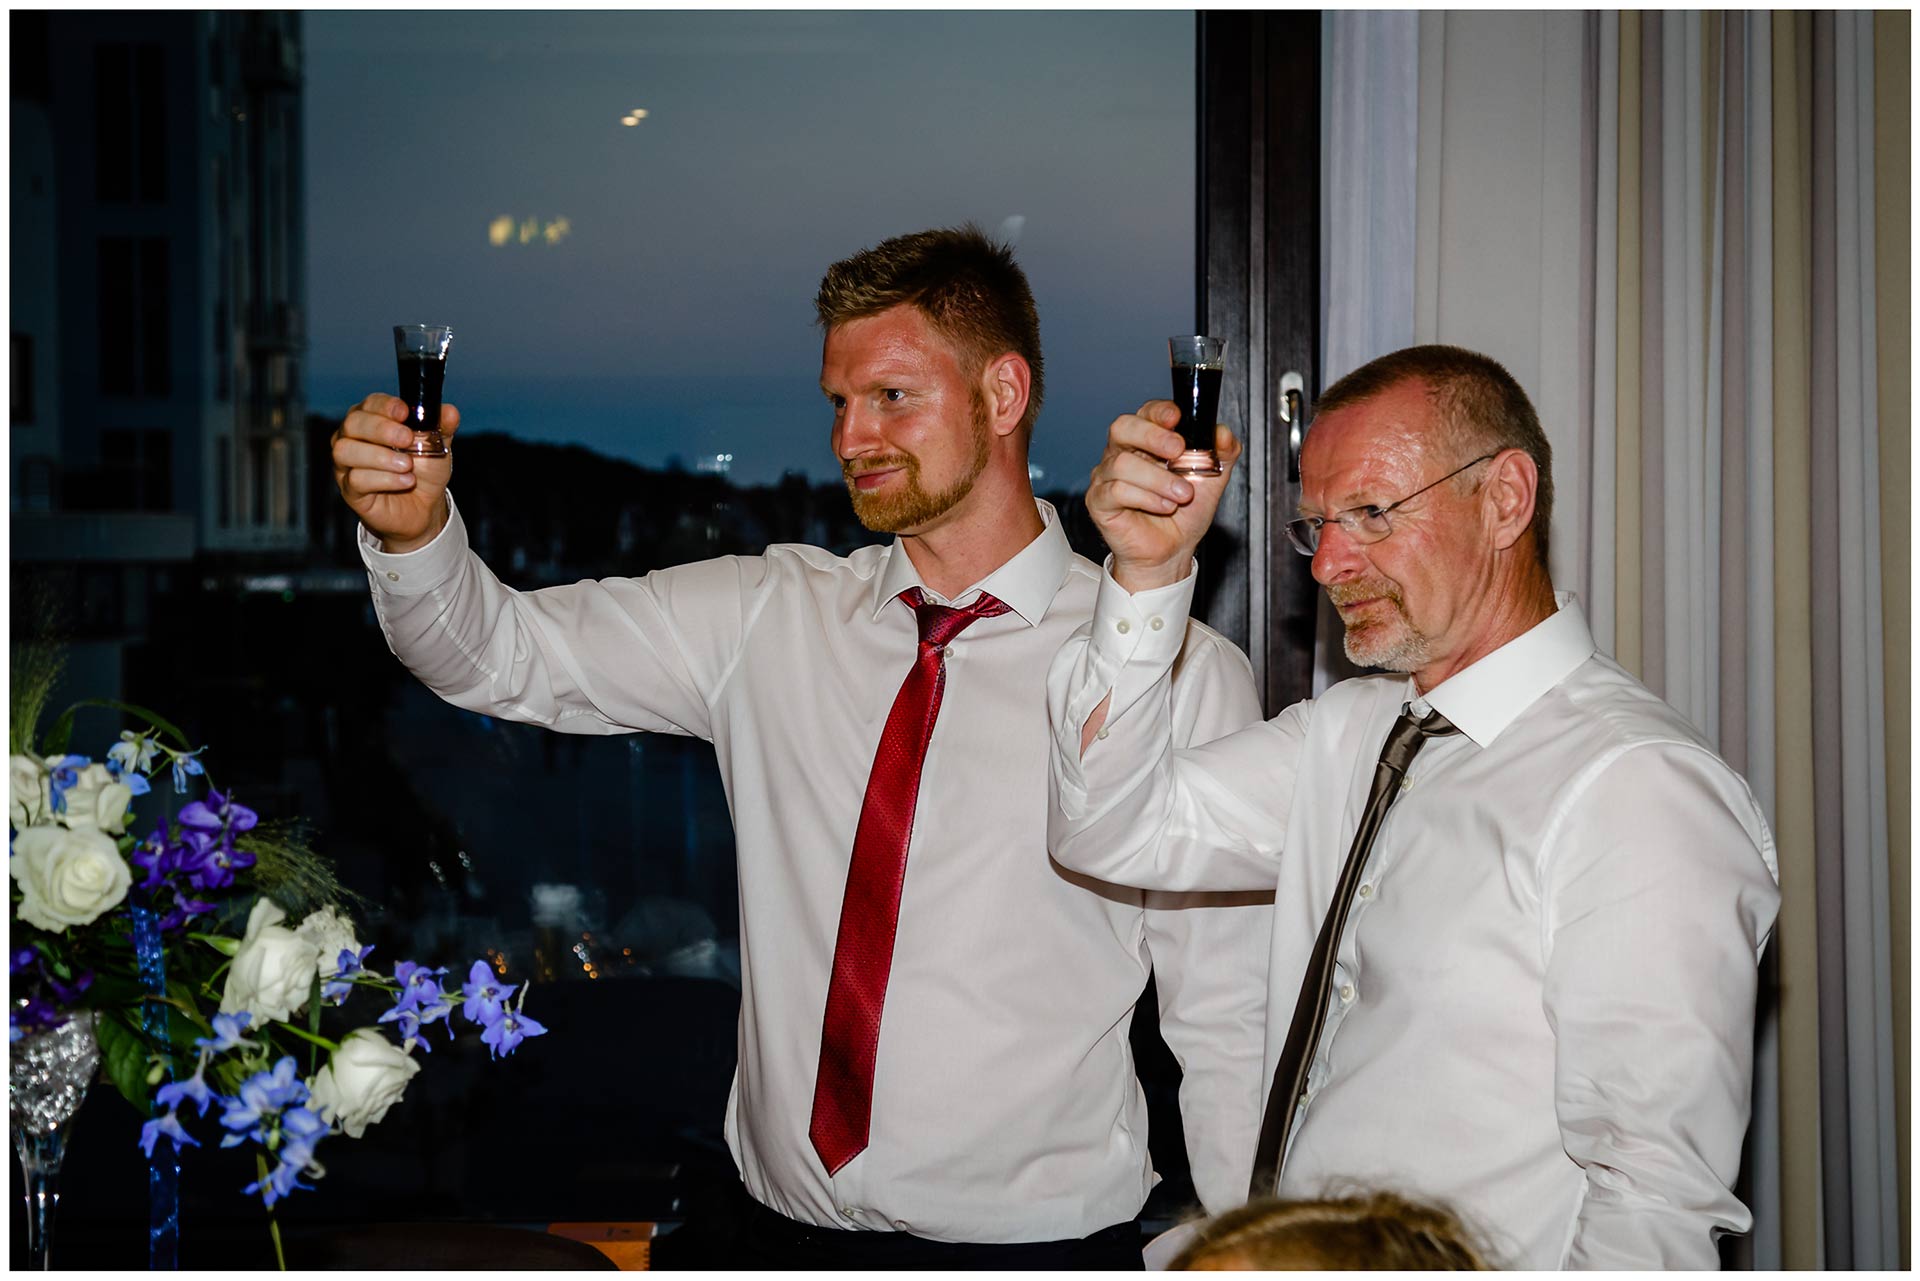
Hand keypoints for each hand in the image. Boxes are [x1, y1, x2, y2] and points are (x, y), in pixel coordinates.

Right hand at [331, 394, 460, 552]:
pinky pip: (356, 479)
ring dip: (380, 456)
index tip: (405, 412)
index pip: (370, 403)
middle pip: (353, 423)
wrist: (425, 506)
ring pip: (346, 451)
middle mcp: (353, 438)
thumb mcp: (438, 446)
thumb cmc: (424, 470)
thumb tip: (450, 411)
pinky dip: (384, 479)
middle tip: (408, 439)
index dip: (385, 406)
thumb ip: (442, 427)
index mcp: (373, 419)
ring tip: (407, 465)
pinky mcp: (350, 490)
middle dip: (382, 429)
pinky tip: (406, 481)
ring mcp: (347, 464)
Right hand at [1085, 401, 1240, 590]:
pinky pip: (1116, 490)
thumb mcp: (1212, 479)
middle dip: (1152, 435)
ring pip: (1122, 463)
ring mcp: (1106, 476)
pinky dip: (1145, 498)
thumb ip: (1222, 452)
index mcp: (1146, 441)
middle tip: (1177, 450)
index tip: (1177, 418)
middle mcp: (1122, 453)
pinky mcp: (1099, 501)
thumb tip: (1222, 433)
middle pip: (1123, 427)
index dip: (1159, 411)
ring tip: (1181, 495)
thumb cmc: (1185, 514)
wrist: (1173, 550)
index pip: (1146, 412)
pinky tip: (1164, 506)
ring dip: (1158, 479)